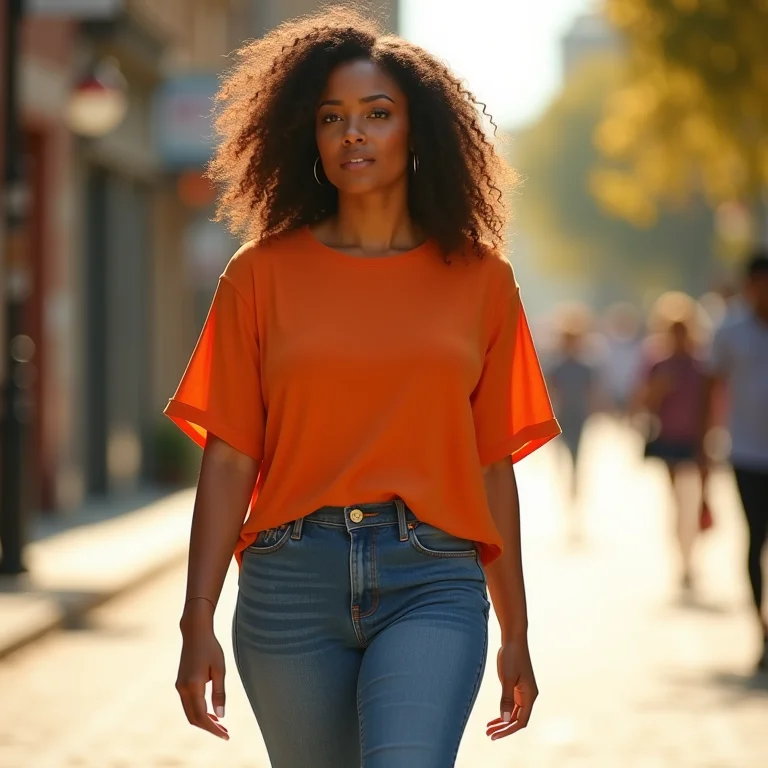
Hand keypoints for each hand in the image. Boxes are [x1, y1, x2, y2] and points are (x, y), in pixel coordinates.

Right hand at [176, 614, 228, 740]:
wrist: (195, 632)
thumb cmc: (210, 648)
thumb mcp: (219, 669)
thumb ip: (219, 693)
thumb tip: (221, 715)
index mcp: (193, 686)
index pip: (202, 716)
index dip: (213, 729)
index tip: (225, 735)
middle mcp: (183, 689)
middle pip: (193, 718)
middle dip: (209, 727)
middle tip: (225, 732)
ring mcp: (180, 686)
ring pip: (190, 712)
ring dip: (204, 720)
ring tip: (220, 724)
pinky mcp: (180, 683)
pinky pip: (188, 704)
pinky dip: (199, 711)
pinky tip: (211, 712)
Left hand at [486, 639, 537, 740]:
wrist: (513, 639)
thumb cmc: (511, 656)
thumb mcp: (507, 678)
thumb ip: (506, 699)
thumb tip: (505, 720)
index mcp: (530, 695)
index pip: (521, 721)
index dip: (508, 730)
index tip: (495, 735)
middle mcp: (528, 696)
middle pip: (517, 719)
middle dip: (503, 728)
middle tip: (489, 735)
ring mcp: (523, 692)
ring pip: (514, 713)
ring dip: (502, 721)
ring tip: (488, 729)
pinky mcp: (517, 687)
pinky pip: (511, 705)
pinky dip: (503, 712)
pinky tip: (495, 717)